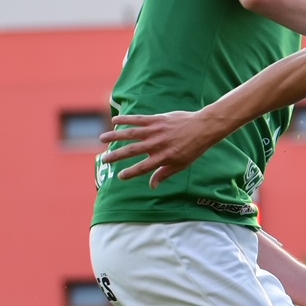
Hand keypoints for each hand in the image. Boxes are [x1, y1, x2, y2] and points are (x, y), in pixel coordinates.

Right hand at [99, 111, 226, 188]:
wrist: (202, 128)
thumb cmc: (192, 148)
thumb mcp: (180, 165)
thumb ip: (164, 174)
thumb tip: (152, 186)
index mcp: (163, 158)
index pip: (143, 168)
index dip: (130, 173)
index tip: (119, 176)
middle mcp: (157, 145)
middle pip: (132, 151)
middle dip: (117, 156)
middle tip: (105, 159)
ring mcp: (155, 131)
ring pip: (130, 133)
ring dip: (115, 136)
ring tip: (102, 138)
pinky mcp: (156, 119)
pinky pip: (138, 119)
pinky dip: (125, 119)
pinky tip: (114, 120)